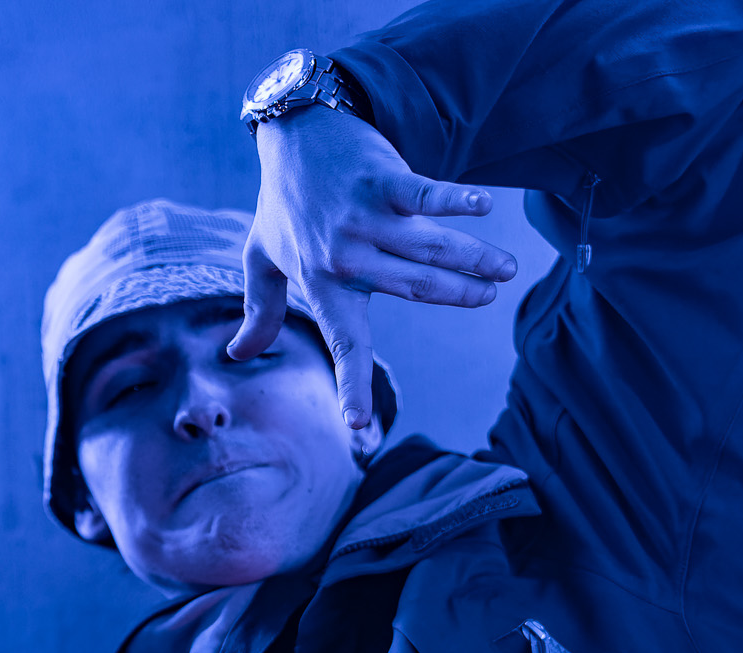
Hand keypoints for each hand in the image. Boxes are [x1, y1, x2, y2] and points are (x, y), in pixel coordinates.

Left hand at [228, 105, 519, 428]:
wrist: (293, 137)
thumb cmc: (283, 204)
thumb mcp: (262, 259)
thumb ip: (260, 312)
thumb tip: (236, 355)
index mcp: (321, 284)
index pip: (341, 344)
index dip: (350, 384)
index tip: (357, 425)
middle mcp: (344, 257)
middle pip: (413, 286)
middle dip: (456, 293)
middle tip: (488, 299)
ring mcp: (364, 219)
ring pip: (429, 247)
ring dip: (472, 258)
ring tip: (505, 269)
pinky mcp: (382, 181)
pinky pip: (425, 195)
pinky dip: (455, 200)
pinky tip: (483, 207)